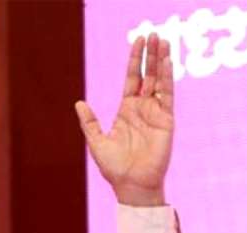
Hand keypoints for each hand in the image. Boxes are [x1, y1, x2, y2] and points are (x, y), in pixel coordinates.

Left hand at [75, 33, 173, 206]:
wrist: (131, 185)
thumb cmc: (114, 168)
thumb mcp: (96, 142)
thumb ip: (89, 122)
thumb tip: (78, 103)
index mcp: (127, 111)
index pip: (132, 79)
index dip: (134, 60)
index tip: (138, 41)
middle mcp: (143, 108)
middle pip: (147, 75)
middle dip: (150, 55)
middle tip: (153, 33)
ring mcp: (156, 113)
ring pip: (159, 81)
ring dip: (161, 61)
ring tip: (163, 41)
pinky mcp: (166, 121)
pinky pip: (167, 95)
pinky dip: (168, 78)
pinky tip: (167, 63)